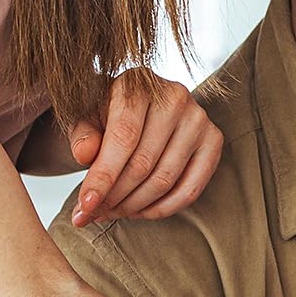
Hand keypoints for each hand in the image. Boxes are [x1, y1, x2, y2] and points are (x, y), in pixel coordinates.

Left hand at [69, 68, 222, 226]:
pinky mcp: (213, 140)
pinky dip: (164, 208)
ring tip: (113, 212)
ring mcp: (198, 118)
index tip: (86, 207)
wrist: (137, 107)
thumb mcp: (84, 118)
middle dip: (114, 197)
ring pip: (165, 180)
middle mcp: (174, 96)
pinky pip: (191, 188)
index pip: (123, 138)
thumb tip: (84, 155)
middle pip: (143, 163)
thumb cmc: (106, 114)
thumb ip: (82, 134)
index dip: (103, 177)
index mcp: (138, 83)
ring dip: (135, 206)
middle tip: (94, 214)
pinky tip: (141, 212)